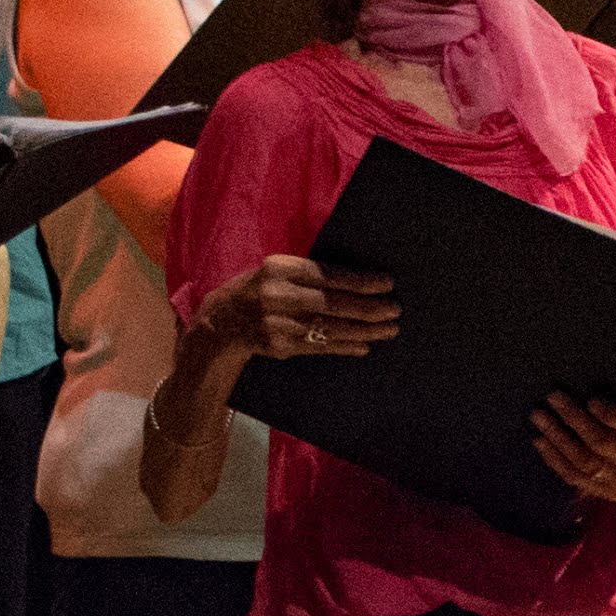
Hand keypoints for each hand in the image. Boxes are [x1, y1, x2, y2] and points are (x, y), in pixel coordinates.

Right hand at [202, 252, 400, 359]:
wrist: (221, 322)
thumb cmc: (260, 289)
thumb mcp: (277, 271)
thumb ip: (311, 274)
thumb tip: (360, 281)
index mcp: (280, 268)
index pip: (328, 274)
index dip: (360, 281)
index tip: (387, 284)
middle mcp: (277, 294)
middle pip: (333, 303)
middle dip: (368, 308)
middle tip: (395, 310)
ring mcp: (277, 323)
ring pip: (330, 328)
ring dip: (363, 331)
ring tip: (388, 330)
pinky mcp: (278, 346)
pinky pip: (318, 347)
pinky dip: (344, 346)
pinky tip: (363, 346)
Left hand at [532, 367, 615, 507]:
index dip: (613, 417)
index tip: (593, 399)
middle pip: (603, 443)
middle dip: (575, 420)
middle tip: (555, 397)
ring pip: (584, 461)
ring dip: (559, 439)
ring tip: (540, 416)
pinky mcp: (606, 490)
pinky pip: (575, 478)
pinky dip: (555, 461)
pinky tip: (540, 442)